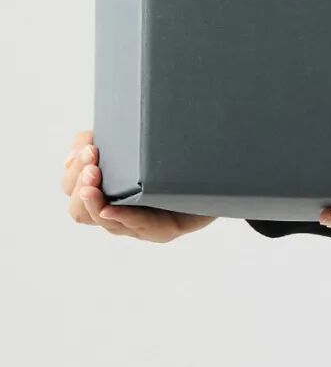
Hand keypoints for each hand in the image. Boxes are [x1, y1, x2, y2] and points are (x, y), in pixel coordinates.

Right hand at [61, 129, 216, 241]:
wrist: (221, 174)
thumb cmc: (175, 158)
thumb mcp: (140, 141)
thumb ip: (111, 136)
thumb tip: (80, 148)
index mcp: (107, 187)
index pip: (73, 185)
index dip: (73, 168)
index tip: (87, 149)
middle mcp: (117, 210)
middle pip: (79, 209)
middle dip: (79, 184)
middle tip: (92, 164)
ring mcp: (139, 223)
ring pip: (104, 221)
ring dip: (94, 201)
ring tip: (94, 182)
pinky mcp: (164, 230)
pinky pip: (141, 227)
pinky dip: (122, 217)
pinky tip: (111, 210)